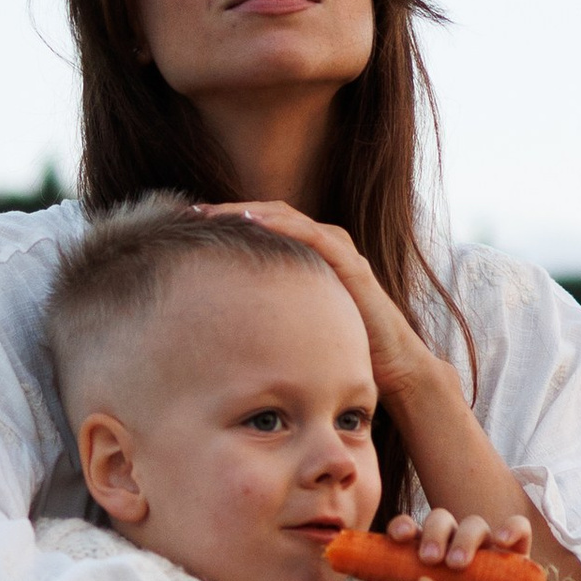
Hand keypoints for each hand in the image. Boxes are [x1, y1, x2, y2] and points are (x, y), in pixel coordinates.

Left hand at [191, 200, 430, 397]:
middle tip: (189, 213)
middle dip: (228, 211)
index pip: (262, 227)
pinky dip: (285, 227)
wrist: (394, 370)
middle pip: (270, 215)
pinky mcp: (354, 267)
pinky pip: (316, 237)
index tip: (186, 227)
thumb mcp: (293, 329)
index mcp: (309, 258)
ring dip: (249, 211)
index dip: (225, 222)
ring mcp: (341, 253)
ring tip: (213, 214)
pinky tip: (253, 223)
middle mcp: (325, 247)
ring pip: (289, 218)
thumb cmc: (342, 353)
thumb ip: (266, 318)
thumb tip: (219, 329)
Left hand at [393, 506, 528, 580]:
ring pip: (475, 525)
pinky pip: (519, 531)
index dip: (403, 525)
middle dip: (434, 534)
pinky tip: (504, 541)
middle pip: (443, 522)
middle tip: (431, 559)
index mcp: (425, 559)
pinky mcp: (516, 557)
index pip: (411, 532)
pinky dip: (512, 529)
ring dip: (465, 538)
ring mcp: (485, 551)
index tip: (399, 536)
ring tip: (459, 565)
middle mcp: (453, 548)